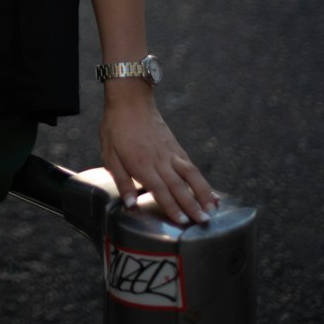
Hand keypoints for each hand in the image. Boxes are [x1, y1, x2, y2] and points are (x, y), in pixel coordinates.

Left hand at [99, 83, 217, 226]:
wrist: (130, 101)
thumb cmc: (117, 128)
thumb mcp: (109, 155)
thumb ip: (122, 181)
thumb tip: (131, 204)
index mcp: (142, 164)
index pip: (160, 189)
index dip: (172, 207)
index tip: (183, 222)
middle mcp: (160, 160)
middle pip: (179, 185)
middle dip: (193, 205)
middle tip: (204, 222)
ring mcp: (171, 153)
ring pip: (192, 175)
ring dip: (204, 193)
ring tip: (214, 209)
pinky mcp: (177, 147)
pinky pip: (192, 166)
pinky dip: (202, 180)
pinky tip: (209, 191)